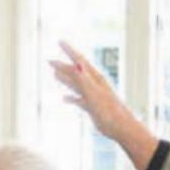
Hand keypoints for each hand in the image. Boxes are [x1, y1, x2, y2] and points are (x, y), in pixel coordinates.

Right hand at [49, 41, 157, 169]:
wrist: (120, 127)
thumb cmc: (109, 111)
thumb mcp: (94, 94)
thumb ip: (84, 79)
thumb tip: (76, 65)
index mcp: (94, 78)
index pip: (79, 60)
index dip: (69, 50)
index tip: (60, 41)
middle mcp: (93, 85)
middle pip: (75, 72)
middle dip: (62, 65)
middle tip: (49, 61)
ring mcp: (92, 96)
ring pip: (76, 85)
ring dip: (65, 79)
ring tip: (54, 74)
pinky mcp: (92, 107)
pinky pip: (78, 100)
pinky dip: (71, 98)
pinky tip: (64, 99)